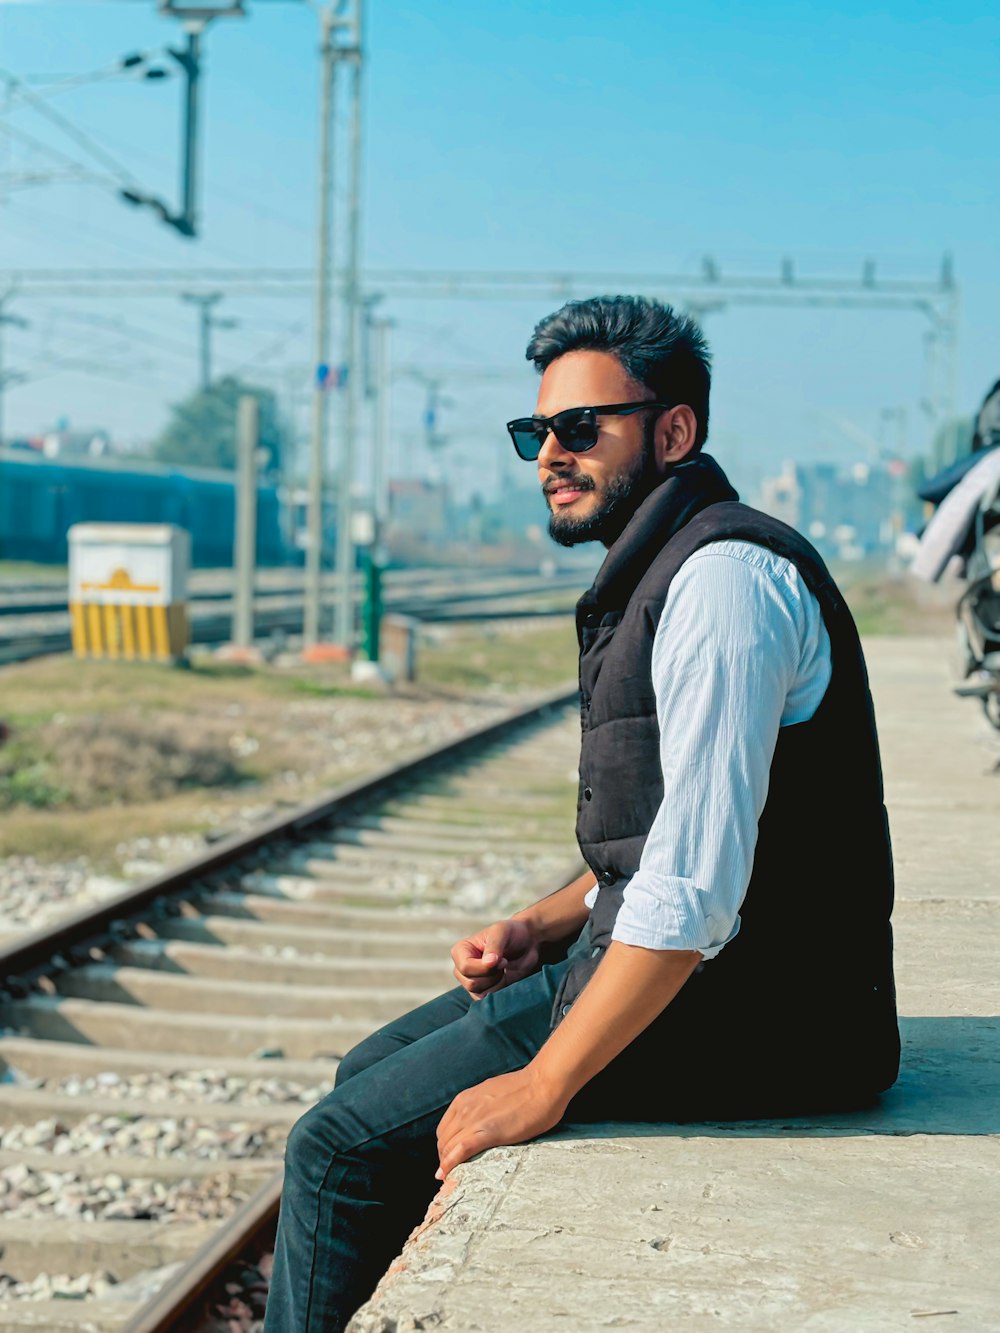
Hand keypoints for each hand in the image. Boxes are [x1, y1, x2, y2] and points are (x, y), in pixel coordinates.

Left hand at [435, 1066, 566, 1179]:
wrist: (543, 1084)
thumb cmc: (526, 1088)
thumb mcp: (493, 1093)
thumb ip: (480, 1107)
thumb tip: (480, 1121)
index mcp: (465, 1098)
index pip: (444, 1129)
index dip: (445, 1147)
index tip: (451, 1160)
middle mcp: (465, 1108)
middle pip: (443, 1140)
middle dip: (444, 1158)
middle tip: (452, 1174)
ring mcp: (475, 1119)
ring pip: (448, 1147)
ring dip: (446, 1164)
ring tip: (451, 1179)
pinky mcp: (489, 1131)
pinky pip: (461, 1150)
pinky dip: (451, 1164)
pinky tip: (448, 1175)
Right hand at [451, 917, 539, 999]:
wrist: (528, 944)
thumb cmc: (512, 933)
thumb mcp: (502, 933)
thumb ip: (494, 947)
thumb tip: (488, 963)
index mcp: (461, 951)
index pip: (465, 968)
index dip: (485, 967)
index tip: (502, 958)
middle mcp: (462, 968)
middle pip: (471, 983)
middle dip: (493, 975)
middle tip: (504, 962)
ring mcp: (472, 981)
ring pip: (479, 994)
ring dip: (498, 983)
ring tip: (504, 969)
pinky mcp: (484, 992)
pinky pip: (488, 1001)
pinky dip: (501, 991)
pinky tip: (506, 978)